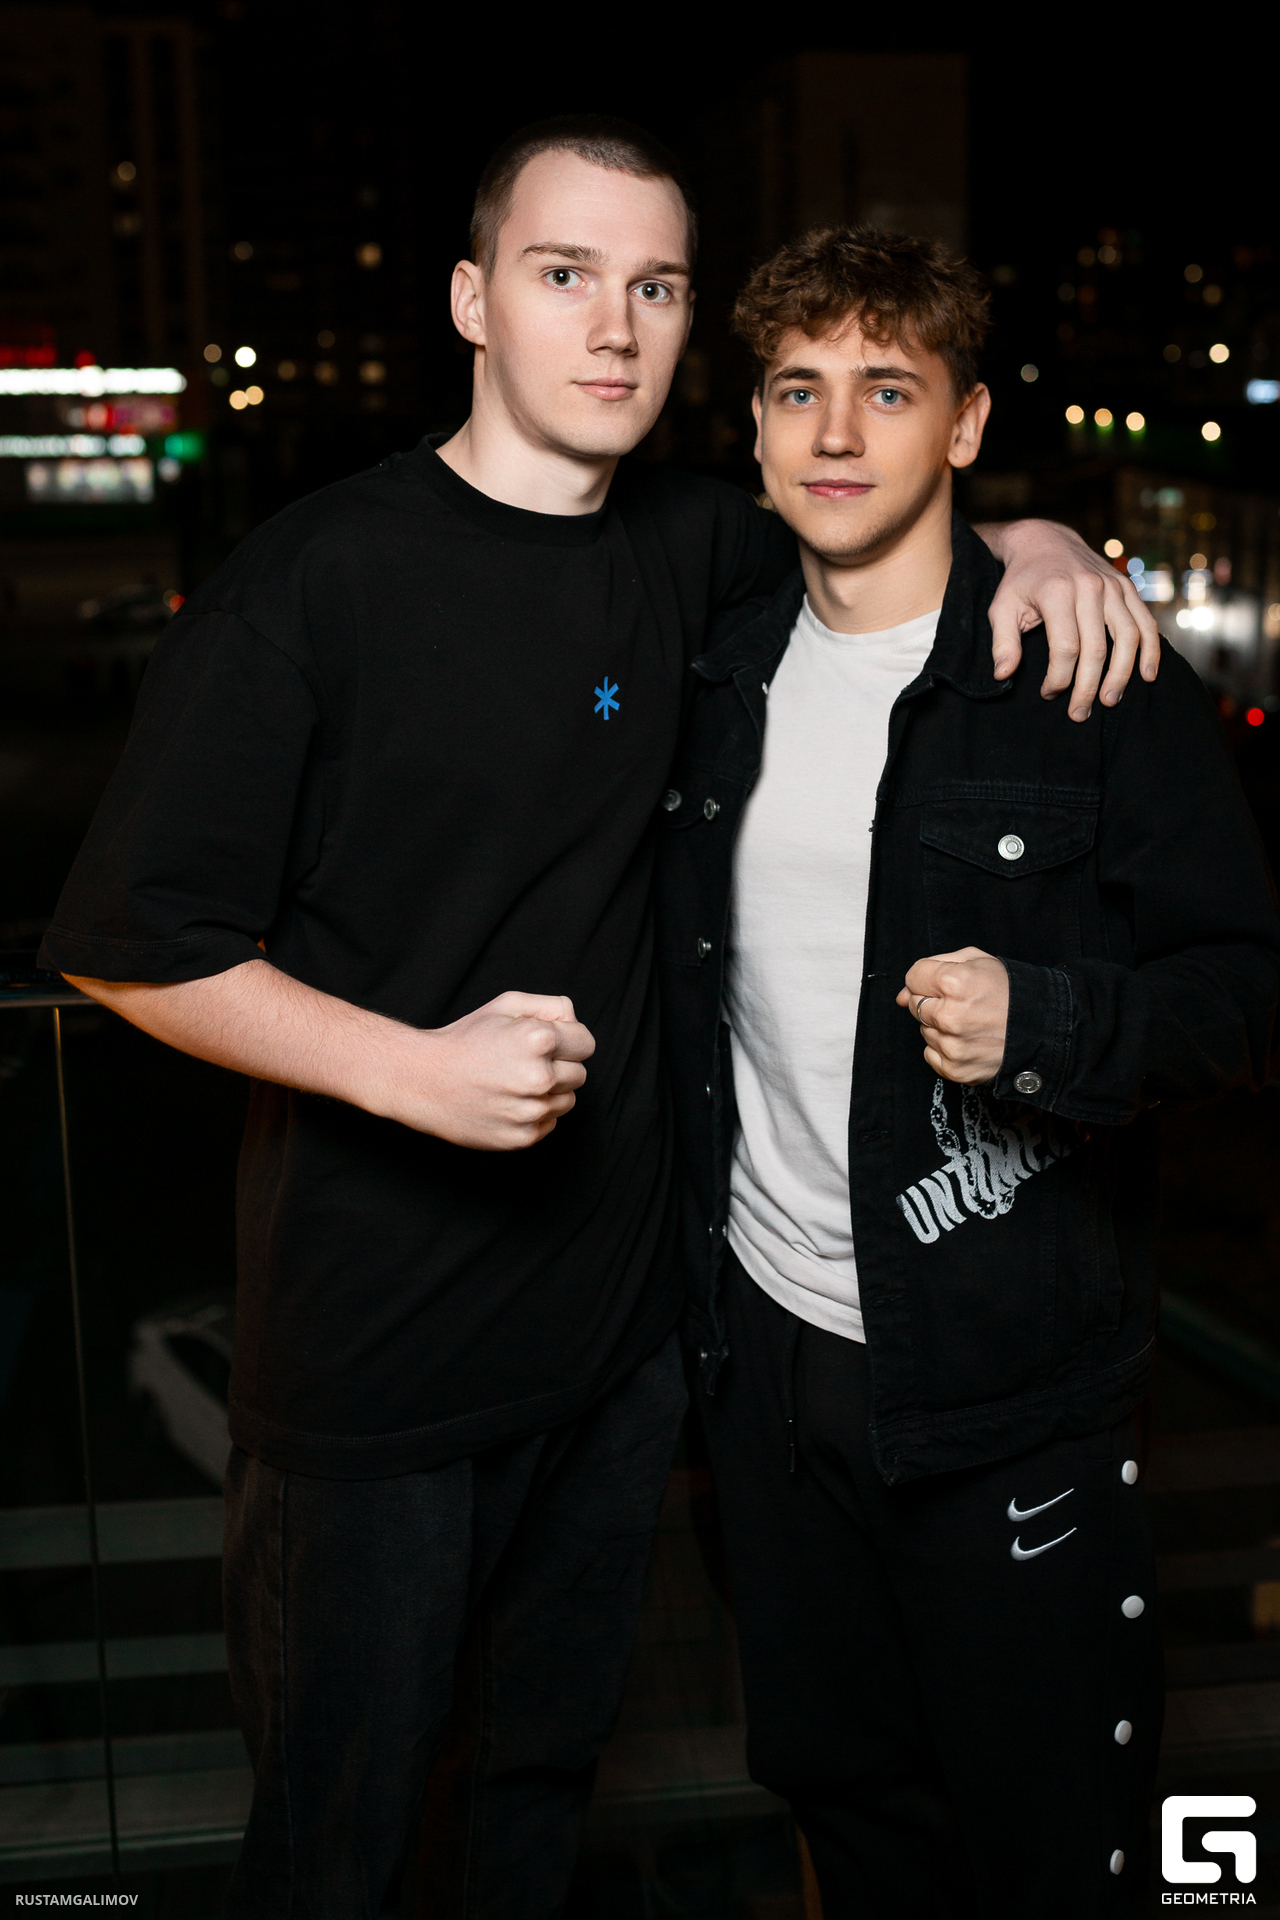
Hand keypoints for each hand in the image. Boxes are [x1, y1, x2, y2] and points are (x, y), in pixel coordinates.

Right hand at [389, 991, 595, 1149]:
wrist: (422, 1079)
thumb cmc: (465, 1039)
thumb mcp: (505, 1006)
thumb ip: (550, 1007)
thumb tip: (575, 1023)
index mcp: (538, 1040)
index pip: (586, 1044)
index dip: (570, 1041)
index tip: (550, 1044)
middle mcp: (538, 1077)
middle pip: (580, 1074)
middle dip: (559, 1066)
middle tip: (525, 1063)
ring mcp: (530, 1111)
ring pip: (567, 1101)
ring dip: (549, 1092)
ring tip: (514, 1082)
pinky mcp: (521, 1136)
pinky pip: (549, 1123)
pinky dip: (535, 1114)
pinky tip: (508, 1101)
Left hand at [896, 948, 1008, 1084]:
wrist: (1043, 1030)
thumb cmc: (1010, 993)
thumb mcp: (977, 960)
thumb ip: (932, 967)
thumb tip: (900, 994)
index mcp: (955, 983)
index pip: (914, 976)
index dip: (930, 977)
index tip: (949, 983)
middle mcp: (950, 1016)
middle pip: (915, 1003)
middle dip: (933, 1000)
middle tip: (964, 1003)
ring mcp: (952, 1045)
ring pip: (923, 1029)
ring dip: (940, 1025)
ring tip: (971, 1022)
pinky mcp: (955, 1068)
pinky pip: (930, 1053)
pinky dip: (945, 1047)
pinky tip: (969, 1040)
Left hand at [979, 519, 1160, 720]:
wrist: (1045, 541)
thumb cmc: (1021, 581)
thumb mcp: (1002, 608)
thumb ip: (1003, 642)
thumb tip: (1003, 676)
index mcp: (1057, 593)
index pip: (1065, 648)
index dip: (1058, 678)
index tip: (1048, 694)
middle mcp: (1089, 588)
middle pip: (1096, 649)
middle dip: (1087, 687)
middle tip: (1079, 714)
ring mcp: (1113, 586)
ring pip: (1128, 638)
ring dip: (1121, 675)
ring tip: (1109, 701)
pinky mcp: (1128, 587)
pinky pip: (1146, 622)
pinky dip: (1150, 650)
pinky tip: (1146, 675)